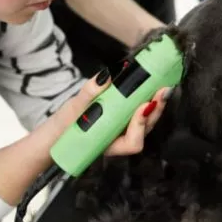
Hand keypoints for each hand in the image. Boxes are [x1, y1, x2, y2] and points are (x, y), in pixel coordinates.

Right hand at [54, 68, 170, 155]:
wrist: (59, 130)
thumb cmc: (65, 125)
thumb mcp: (73, 109)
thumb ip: (89, 94)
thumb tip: (105, 76)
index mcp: (111, 144)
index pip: (132, 142)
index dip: (140, 125)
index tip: (143, 106)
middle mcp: (122, 138)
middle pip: (147, 129)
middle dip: (156, 110)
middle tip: (163, 90)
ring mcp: (126, 128)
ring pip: (147, 120)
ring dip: (156, 104)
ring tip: (161, 86)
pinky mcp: (126, 117)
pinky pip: (141, 110)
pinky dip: (147, 98)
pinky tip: (151, 85)